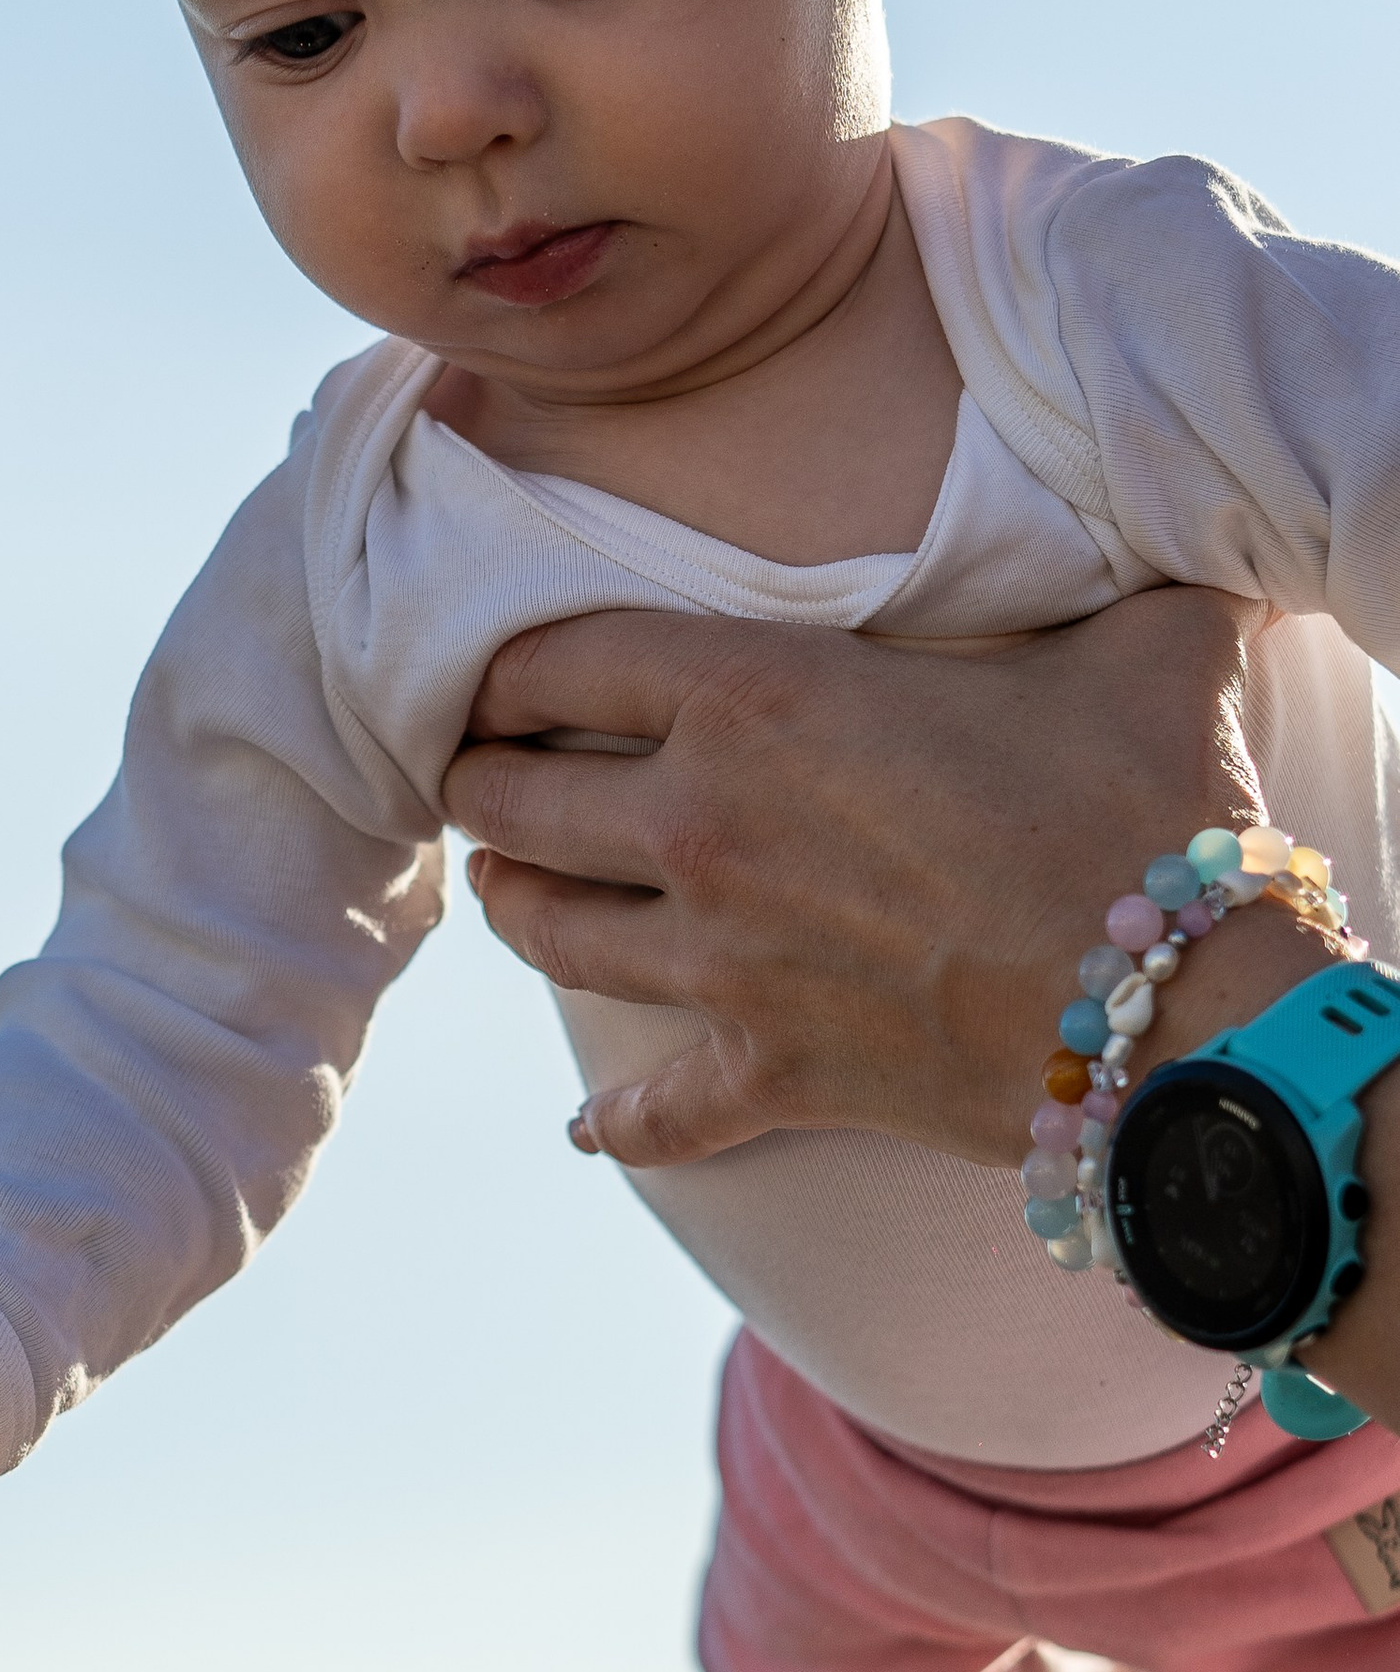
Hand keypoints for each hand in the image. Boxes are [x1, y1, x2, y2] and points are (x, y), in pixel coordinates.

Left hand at [441, 587, 1268, 1171]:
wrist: (1182, 1000)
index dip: (504, 666)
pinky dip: (617, 1122)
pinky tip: (587, 1127)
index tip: (493, 673)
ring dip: (511, 904)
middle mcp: (703, 824)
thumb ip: (1127, 581)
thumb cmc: (1155, 803)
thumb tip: (1199, 545)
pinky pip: (653, 1111)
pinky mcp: (767, 1073)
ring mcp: (721, 961)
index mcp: (756, 695)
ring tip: (503, 884)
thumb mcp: (1145, 645)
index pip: (558, 659)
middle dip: (479, 783)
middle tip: (473, 775)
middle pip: (515, 799)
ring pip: (548, 930)